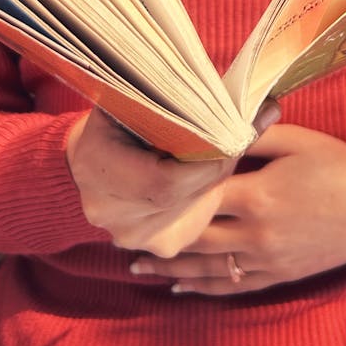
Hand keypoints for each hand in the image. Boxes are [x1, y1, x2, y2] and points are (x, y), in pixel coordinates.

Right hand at [66, 103, 279, 257]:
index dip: (206, 162)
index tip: (232, 135)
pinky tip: (207, 178)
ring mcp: (134, 237)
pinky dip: (208, 197)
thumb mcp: (137, 100)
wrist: (86, 162)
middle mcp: (112, 215)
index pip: (167, 182)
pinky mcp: (158, 245)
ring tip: (223, 154)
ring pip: (197, 210)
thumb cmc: (116, 120)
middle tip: (240, 137)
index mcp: (99, 171)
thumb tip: (259, 103)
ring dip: (215, 182)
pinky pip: (198, 221)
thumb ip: (184, 100)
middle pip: (186, 196)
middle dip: (217, 166)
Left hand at [130, 124, 345, 293]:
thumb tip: (216, 123)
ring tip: (136, 264)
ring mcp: (265, 259)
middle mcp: (254, 233)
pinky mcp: (277, 275)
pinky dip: (202, 287)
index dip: (163, 196)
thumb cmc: (338, 167)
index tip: (132, 193)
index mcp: (256, 196)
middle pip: (192, 237)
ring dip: (169, 267)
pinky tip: (179, 286)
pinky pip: (232, 286)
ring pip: (206, 267)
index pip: (196, 198)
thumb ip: (252, 136)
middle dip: (155, 236)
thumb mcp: (295, 141)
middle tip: (121, 232)